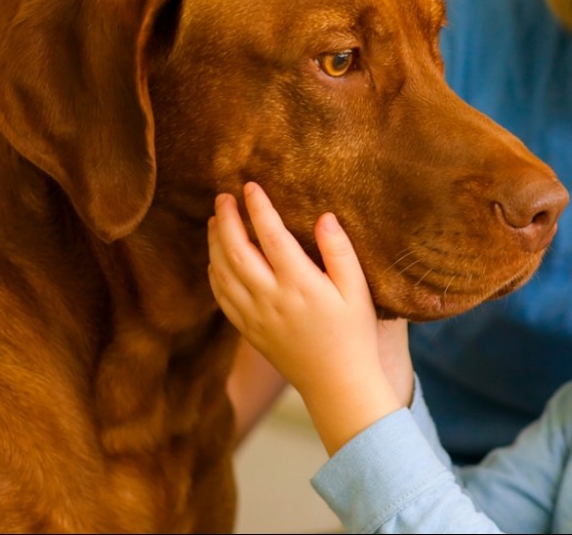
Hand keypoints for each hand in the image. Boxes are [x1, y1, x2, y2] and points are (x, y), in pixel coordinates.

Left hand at [208, 182, 400, 453]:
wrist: (338, 385)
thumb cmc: (355, 335)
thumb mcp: (357, 290)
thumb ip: (340, 251)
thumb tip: (324, 217)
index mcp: (300, 284)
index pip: (271, 236)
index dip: (258, 208)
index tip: (250, 185)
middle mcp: (272, 298)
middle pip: (237, 251)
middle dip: (227, 220)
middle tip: (223, 197)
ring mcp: (256, 317)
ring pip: (223, 273)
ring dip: (214, 243)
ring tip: (216, 220)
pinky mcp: (249, 332)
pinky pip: (222, 298)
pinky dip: (214, 274)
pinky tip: (215, 260)